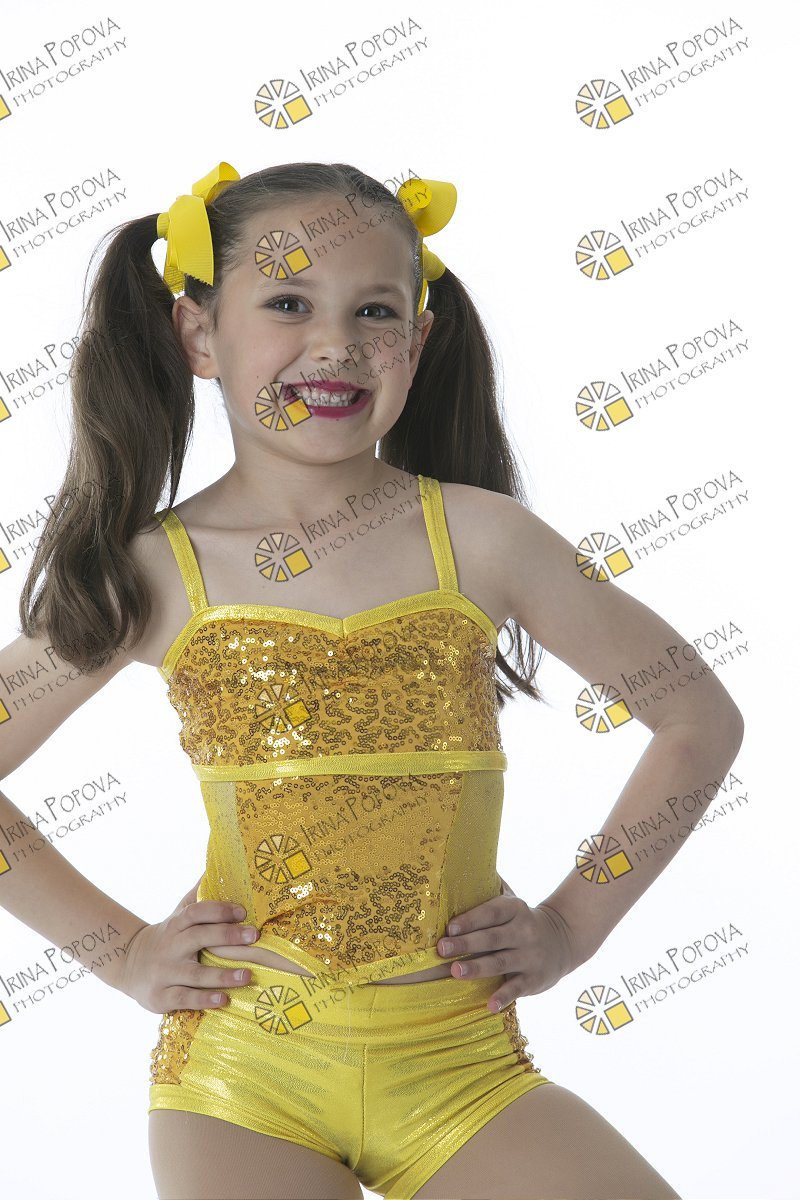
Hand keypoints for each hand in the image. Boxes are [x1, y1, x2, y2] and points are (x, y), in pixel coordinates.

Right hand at [118, 883, 258, 1013]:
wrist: (128, 965)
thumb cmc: (166, 938)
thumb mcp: (178, 915)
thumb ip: (198, 896)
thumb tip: (215, 867)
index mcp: (176, 925)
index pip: (196, 913)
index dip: (219, 910)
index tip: (243, 911)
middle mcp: (170, 947)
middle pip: (198, 938)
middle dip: (227, 936)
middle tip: (255, 936)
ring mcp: (165, 973)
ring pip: (195, 974)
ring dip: (222, 976)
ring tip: (248, 975)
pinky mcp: (161, 997)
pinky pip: (184, 999)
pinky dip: (204, 1000)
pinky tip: (223, 1000)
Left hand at [437, 894, 580, 1012]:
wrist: (564, 940)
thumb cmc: (523, 920)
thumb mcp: (513, 902)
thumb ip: (492, 888)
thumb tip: (465, 863)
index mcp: (515, 910)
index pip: (491, 913)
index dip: (471, 919)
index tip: (449, 926)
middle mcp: (523, 931)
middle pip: (491, 938)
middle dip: (465, 943)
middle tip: (441, 949)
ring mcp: (530, 956)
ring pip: (501, 962)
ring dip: (477, 968)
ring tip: (455, 971)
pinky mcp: (535, 979)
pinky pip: (517, 988)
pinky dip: (504, 997)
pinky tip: (489, 1005)